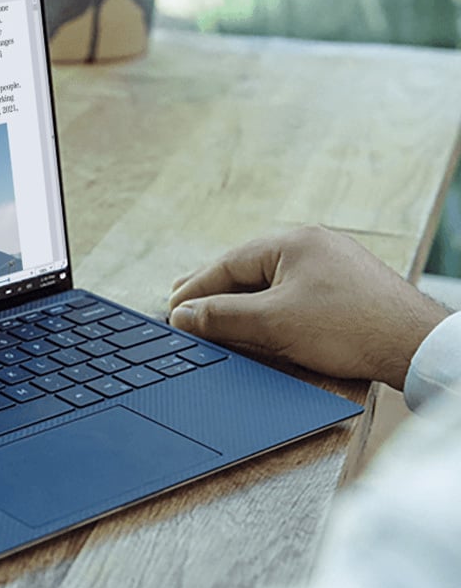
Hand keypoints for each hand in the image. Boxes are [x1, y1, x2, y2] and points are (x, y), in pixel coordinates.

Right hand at [168, 225, 449, 389]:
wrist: (416, 345)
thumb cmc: (349, 329)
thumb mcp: (272, 323)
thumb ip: (221, 316)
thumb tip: (182, 315)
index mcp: (293, 241)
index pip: (227, 263)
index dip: (194, 289)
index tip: (171, 310)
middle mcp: (314, 245)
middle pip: (247, 267)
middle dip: (213, 289)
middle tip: (179, 304)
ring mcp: (334, 264)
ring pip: (270, 281)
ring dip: (240, 300)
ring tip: (213, 314)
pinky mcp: (348, 288)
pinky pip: (293, 291)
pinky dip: (268, 306)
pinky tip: (259, 320)